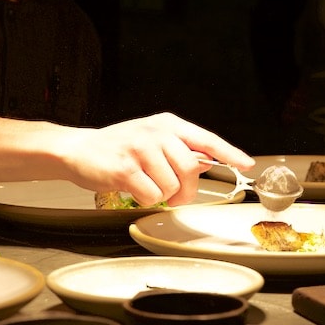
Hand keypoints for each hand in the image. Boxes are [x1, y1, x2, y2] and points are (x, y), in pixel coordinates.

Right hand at [58, 112, 254, 206]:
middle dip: (186, 191)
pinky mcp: (125, 168)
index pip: (207, 139)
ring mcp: (140, 148)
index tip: (247, 164)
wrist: (77, 149)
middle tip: (175, 197)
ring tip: (147, 187)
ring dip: (162, 196)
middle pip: (191, 169)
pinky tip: (133, 190)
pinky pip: (151, 195)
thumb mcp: (154, 142)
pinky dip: (145, 200)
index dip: (230, 153)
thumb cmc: (120, 148)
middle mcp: (156, 132)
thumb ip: (181, 151)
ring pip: (171, 186)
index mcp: (168, 124)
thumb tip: (209, 162)